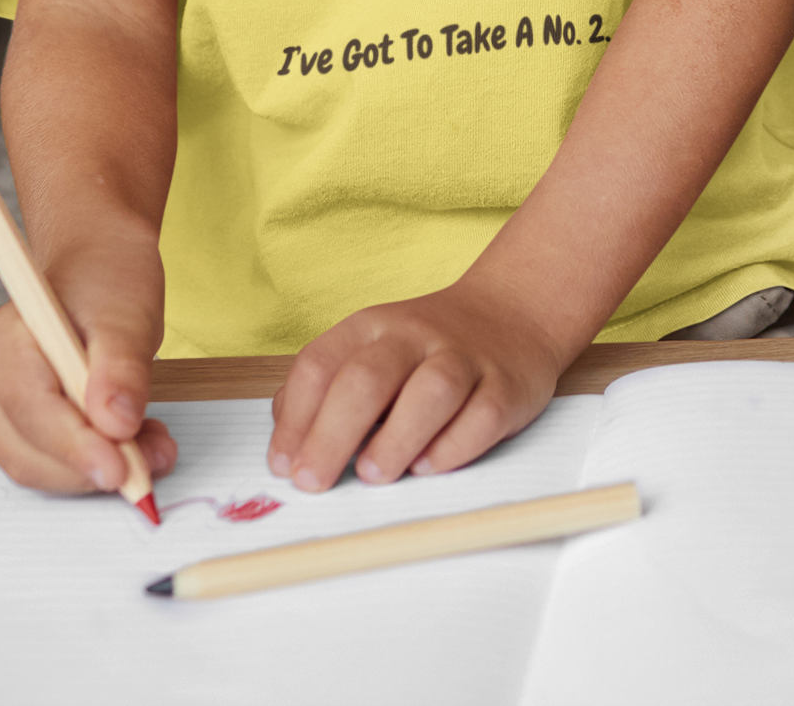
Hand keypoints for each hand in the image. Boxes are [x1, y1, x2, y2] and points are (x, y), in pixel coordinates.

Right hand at [0, 255, 176, 496]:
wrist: (95, 267)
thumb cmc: (105, 281)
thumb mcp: (126, 314)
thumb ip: (121, 368)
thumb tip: (117, 425)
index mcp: (3, 344)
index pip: (32, 412)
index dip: (76, 448)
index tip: (122, 469)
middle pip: (29, 452)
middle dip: (92, 466)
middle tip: (154, 458)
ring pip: (40, 467)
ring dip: (96, 470)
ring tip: (150, 446)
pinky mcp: (17, 426)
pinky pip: (50, 462)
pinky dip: (92, 463)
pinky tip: (131, 444)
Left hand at [267, 278, 566, 493]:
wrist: (511, 313)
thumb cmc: (426, 348)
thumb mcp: (371, 348)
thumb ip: (328, 387)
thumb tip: (287, 437)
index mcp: (371, 327)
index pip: (320, 365)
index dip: (295, 418)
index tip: (282, 465)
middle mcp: (415, 337)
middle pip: (367, 378)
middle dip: (332, 434)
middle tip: (313, 482)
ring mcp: (464, 359)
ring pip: (430, 392)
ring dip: (396, 438)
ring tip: (373, 475)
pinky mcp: (505, 388)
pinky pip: (481, 418)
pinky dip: (452, 448)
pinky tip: (428, 467)